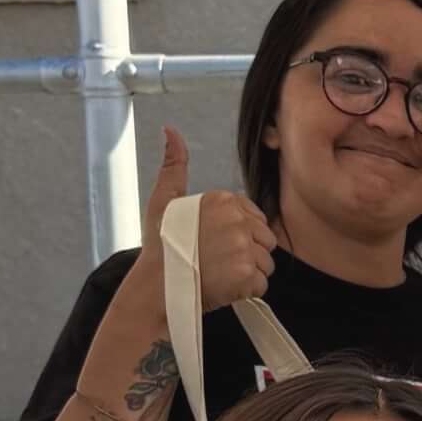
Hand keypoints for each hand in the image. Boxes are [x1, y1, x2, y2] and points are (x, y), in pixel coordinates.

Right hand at [141, 127, 275, 310]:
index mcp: (221, 200)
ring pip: (266, 262)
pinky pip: (262, 284)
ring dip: (248, 273)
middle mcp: (236, 219)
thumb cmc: (160, 246)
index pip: (255, 218)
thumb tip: (171, 130)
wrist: (155, 287)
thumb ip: (174, 165)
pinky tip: (225, 287)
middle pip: (265, 239)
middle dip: (247, 253)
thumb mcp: (164, 199)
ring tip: (220, 275)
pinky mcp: (246, 273)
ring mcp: (243, 247)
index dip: (240, 235)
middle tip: (218, 262)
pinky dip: (247, 291)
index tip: (216, 245)